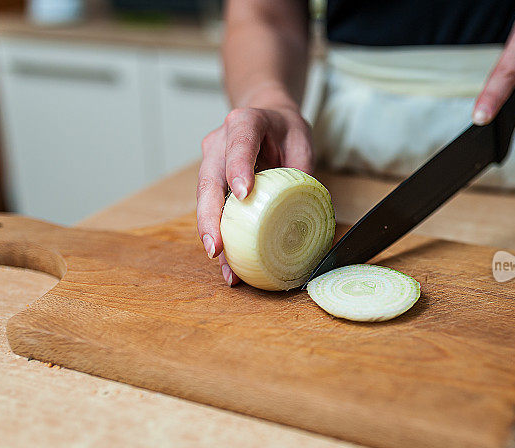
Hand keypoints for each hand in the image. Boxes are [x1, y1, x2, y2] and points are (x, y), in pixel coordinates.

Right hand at [196, 102, 313, 284]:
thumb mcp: (302, 143)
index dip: (238, 167)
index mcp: (246, 122)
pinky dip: (219, 234)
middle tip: (216, 246)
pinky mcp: (211, 181)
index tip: (242, 194)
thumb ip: (302, 174)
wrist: (266, 118)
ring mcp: (211, 161)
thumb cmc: (285, 131)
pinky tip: (226, 260)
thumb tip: (309, 216)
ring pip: (205, 199)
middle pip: (209, 179)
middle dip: (210, 216)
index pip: (240, 143)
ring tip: (222, 261)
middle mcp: (221, 141)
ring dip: (211, 232)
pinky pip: (212, 208)